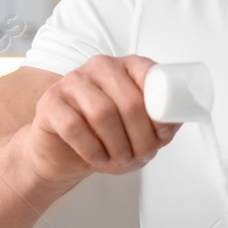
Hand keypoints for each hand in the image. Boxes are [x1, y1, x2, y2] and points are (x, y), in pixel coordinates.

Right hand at [23, 55, 178, 182]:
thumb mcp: (141, 127)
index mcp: (127, 66)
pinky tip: (99, 159)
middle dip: (142, 136)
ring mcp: (73, 82)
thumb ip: (162, 120)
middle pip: (129, 101)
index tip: (162, 134)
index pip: (150, 75)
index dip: (161, 109)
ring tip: (123, 160)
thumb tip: (176, 118)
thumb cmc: (107, 135)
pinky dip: (92, 150)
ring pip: (103, 114)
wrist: (63, 151)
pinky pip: (75, 127)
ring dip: (118, 146)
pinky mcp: (51, 102)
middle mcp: (100, 67)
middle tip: (143, 156)